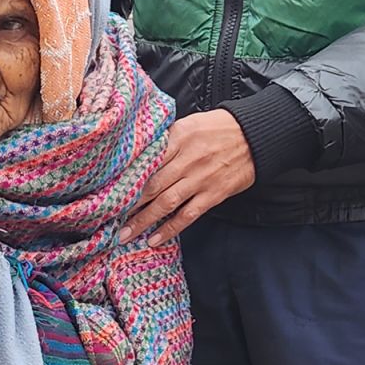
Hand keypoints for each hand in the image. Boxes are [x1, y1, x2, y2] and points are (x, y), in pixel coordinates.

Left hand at [119, 109, 254, 246]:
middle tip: (108, 218)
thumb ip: (166, 140)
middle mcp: (187, 159)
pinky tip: (155, 239)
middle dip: (128, 204)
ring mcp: (200, 178)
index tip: (108, 191)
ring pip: (165, 203)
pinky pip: (188, 215)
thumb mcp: (190, 124)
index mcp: (178, 137)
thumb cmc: (219, 128)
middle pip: (151, 185)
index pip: (146, 160)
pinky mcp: (213, 194)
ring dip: (143, 221)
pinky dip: (170, 229)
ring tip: (125, 234)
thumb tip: (140, 158)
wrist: (256, 135)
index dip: (125, 178)